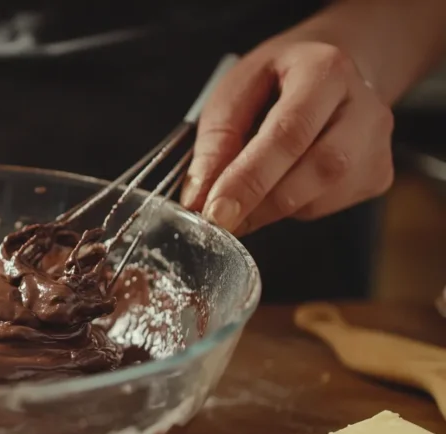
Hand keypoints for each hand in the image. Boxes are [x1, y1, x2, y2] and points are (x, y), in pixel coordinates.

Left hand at [181, 40, 394, 234]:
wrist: (327, 73)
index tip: (216, 211)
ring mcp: (378, 143)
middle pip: (320, 167)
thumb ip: (216, 140)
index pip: (290, 132)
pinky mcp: (378, 174)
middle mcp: (365, 106)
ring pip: (323, 196)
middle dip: (261, 202)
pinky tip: (279, 185)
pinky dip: (292, 208)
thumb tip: (199, 196)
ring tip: (244, 197)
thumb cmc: (277, 80)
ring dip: (272, 208)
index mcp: (326, 70)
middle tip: (220, 220)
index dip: (250, 177)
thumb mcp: (236, 91)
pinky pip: (328, 206)